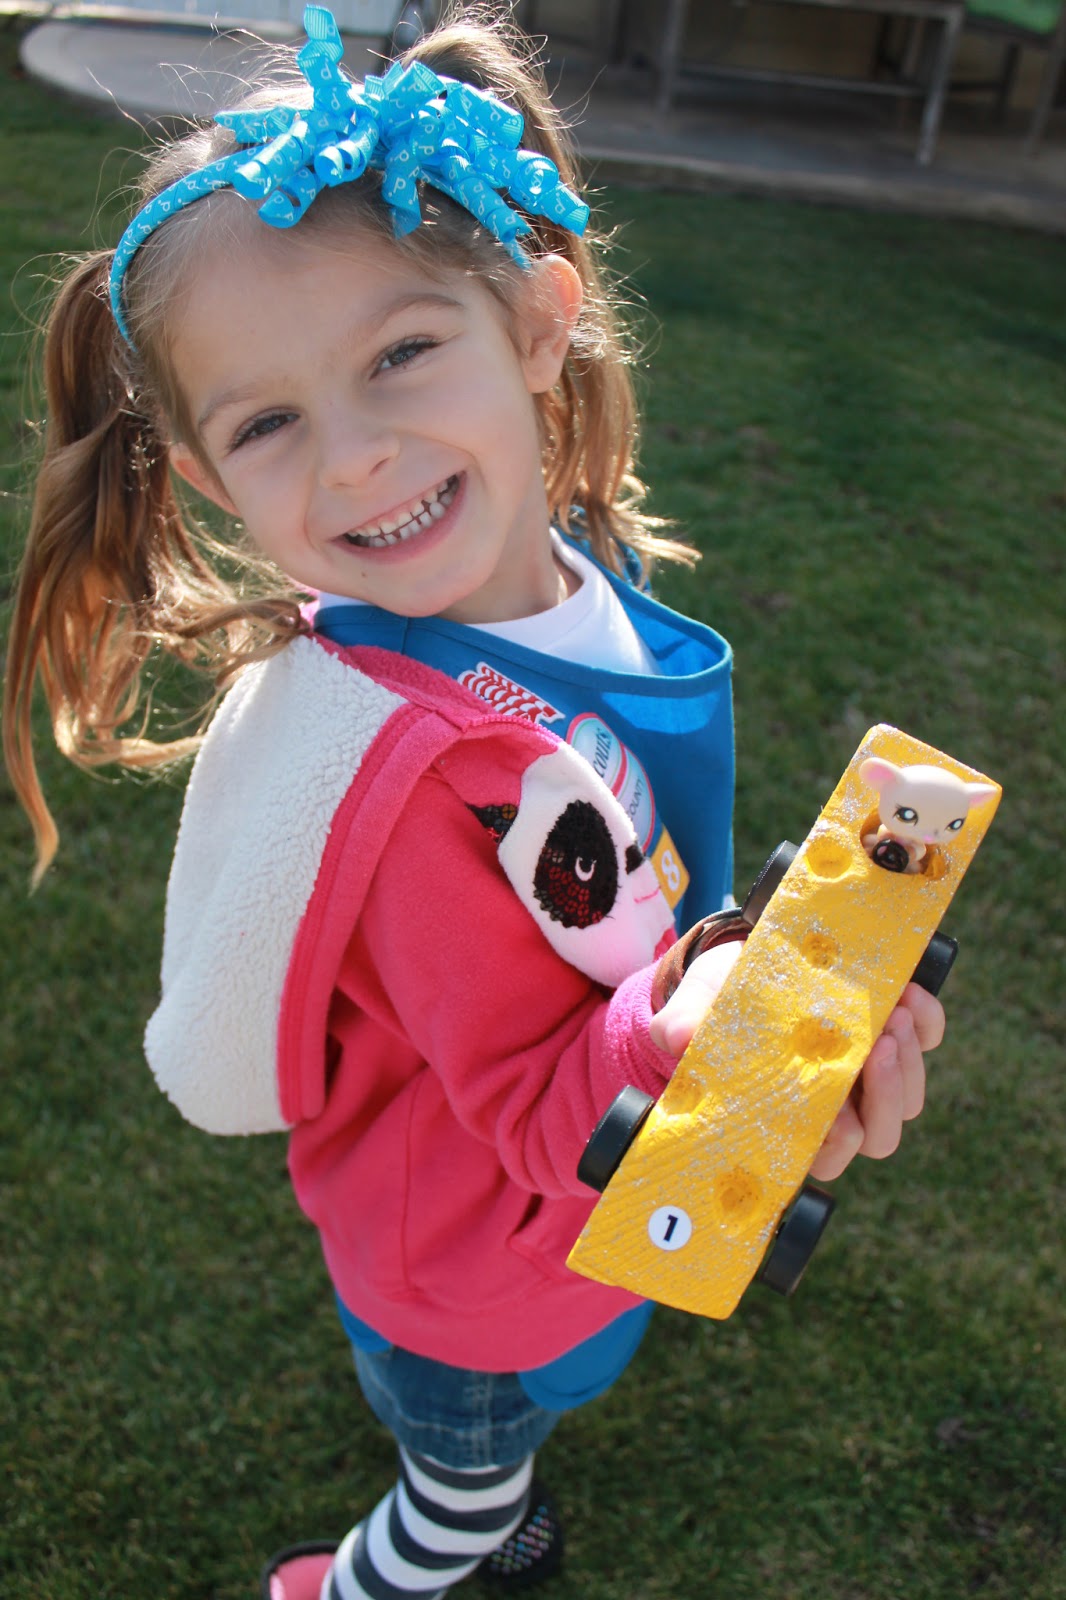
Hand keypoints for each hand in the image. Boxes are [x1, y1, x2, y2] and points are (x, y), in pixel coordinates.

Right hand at [650, 955, 942, 1181]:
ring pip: (908, 1096)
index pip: (827, 1156)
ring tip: (891, 1010)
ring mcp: (869, 1076)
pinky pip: (927, 1042)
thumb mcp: (695, 1007)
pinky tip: (909, 992)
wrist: (742, 963)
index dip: (838, 1141)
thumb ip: (683, 1024)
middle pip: (880, 1135)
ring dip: (908, 1059)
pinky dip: (927, 1022)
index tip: (837, 1109)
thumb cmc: (716, 1001)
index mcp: (790, 1120)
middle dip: (886, 1094)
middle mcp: (836, 1109)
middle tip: (877, 1042)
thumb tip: (675, 1035)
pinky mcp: (892, 1035)